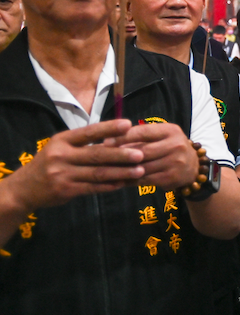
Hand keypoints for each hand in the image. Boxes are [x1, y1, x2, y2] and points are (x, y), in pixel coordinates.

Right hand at [6, 119, 143, 211]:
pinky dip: (109, 185)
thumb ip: (83, 143)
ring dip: (121, 172)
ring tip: (139, 171)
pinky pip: (93, 188)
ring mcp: (63, 174)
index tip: (128, 125)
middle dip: (121, 154)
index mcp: (62, 140)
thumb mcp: (60, 147)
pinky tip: (123, 183)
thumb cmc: (49, 162)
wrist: (24, 188)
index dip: (108, 128)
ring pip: (98, 173)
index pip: (89, 132)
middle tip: (141, 154)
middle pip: (96, 154)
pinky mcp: (66, 190)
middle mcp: (62, 155)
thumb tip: (116, 138)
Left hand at [110, 123, 198, 189]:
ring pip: (142, 168)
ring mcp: (175, 163)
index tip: (106, 141)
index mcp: (171, 130)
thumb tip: (111, 141)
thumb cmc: (170, 147)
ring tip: (105, 170)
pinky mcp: (171, 178)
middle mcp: (176, 145)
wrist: (193, 167)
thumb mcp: (161, 136)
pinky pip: (145, 180)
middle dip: (121, 156)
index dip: (124, 137)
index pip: (144, 132)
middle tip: (102, 158)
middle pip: (143, 151)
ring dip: (123, 170)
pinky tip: (118, 180)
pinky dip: (130, 181)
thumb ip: (141, 137)